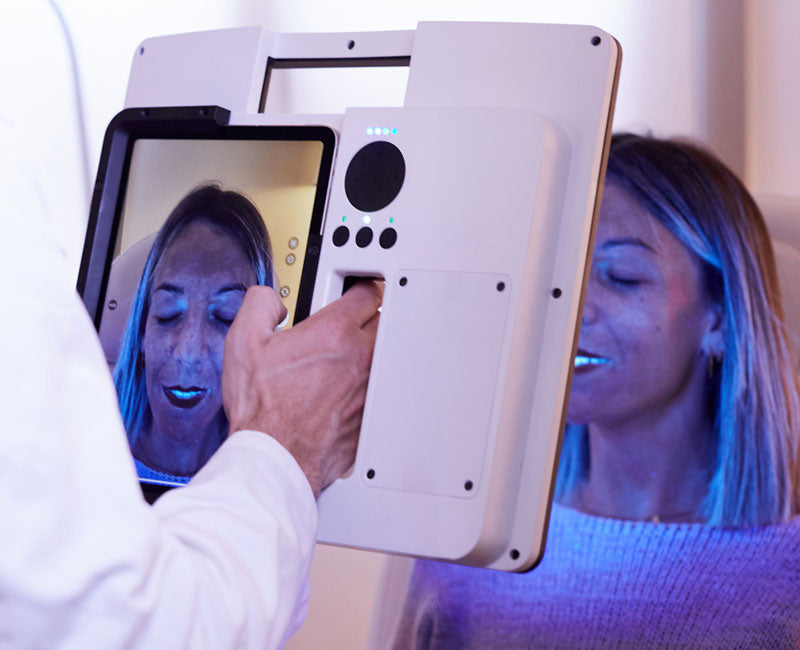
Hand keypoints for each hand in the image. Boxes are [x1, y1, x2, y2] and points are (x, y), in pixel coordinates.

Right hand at [222, 282, 380, 496]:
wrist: (275, 456)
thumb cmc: (261, 409)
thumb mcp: (244, 343)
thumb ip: (259, 305)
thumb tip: (270, 300)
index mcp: (333, 333)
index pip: (367, 293)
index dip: (358, 288)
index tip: (351, 293)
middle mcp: (359, 357)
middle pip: (383, 321)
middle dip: (366, 319)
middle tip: (344, 326)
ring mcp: (370, 387)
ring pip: (383, 356)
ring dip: (368, 353)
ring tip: (341, 360)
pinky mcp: (372, 414)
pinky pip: (378, 390)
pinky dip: (366, 387)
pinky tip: (343, 393)